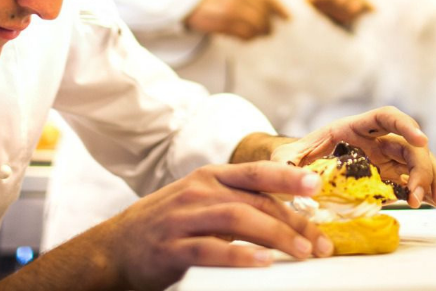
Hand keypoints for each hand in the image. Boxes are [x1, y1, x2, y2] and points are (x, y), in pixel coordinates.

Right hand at [45, 162, 332, 290]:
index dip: (288, 177)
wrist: (114, 248)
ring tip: (302, 252)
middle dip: (294, 221)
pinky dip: (239, 257)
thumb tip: (289, 213)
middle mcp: (198, 191)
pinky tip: (262, 263)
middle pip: (255, 201)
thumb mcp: (201, 201)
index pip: (256, 172)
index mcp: (210, 176)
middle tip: (321, 242)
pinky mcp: (170, 248)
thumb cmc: (168, 224)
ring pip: (238, 220)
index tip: (316, 187)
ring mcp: (182, 218)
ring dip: (275, 236)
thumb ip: (238, 200)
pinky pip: (210, 250)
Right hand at [184, 0, 288, 40]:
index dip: (280, 9)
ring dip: (258, 33)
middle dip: (268, 25)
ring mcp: (229, 8)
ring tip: (257, 36)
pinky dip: (247, 37)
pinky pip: (242, 33)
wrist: (187, 0)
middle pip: (262, 13)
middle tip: (269, 32)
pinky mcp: (220, 21)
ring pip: (254, 24)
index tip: (288, 18)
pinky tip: (246, 38)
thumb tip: (275, 10)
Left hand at [270, 106, 435, 218]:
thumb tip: (294, 181)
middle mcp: (376, 142)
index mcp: (355, 128)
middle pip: (410, 147)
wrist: (295, 170)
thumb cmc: (291, 158)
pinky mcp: (389, 181)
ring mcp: (386, 161)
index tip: (421, 139)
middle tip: (421, 197)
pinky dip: (435, 197)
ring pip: (420, 166)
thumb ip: (286, 165)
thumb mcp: (285, 159)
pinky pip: (416, 186)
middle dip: (422, 169)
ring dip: (434, 183)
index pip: (386, 117)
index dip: (405, 125)